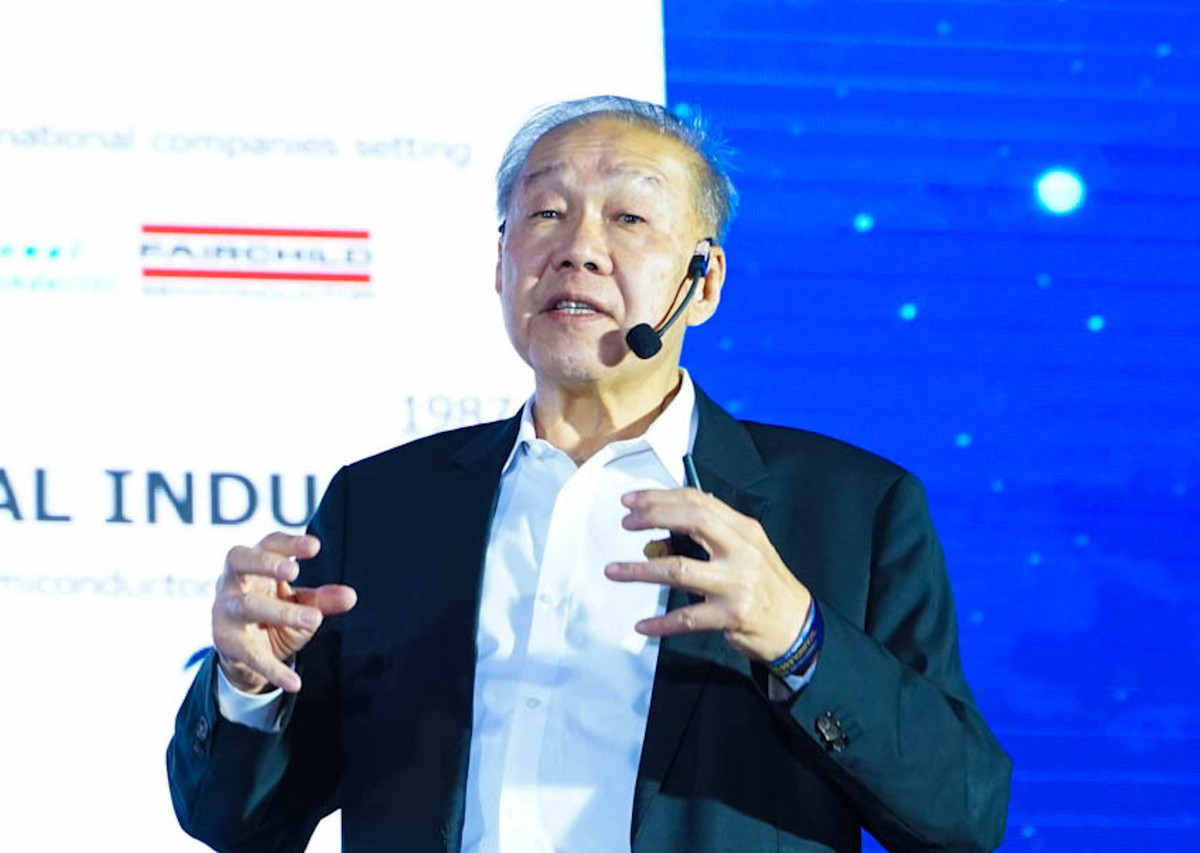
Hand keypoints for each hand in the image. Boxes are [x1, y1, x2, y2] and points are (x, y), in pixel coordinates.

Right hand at [213, 532, 357, 693]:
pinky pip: (250, 655)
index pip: (268, 543)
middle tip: (295, 570)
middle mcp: (234, 581)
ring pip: (245, 605)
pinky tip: (295, 682)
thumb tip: (350, 596)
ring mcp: (225, 610)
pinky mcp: (226, 643)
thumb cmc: (274, 614)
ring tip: (314, 620)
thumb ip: (323, 600)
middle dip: (265, 563)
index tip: (315, 547)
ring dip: (280, 612)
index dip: (289, 542)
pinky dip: (273, 669)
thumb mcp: (302, 606)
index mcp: (255, 564)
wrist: (244, 654)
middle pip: (239, 560)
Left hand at [605, 489, 811, 662]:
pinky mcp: (730, 617)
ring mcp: (735, 585)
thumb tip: (666, 520)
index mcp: (744, 530)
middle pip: (692, 522)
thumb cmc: (766, 584)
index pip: (700, 502)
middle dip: (653, 517)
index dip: (662, 498)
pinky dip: (661, 624)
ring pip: (679, 571)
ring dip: (640, 571)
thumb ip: (715, 532)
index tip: (632, 501)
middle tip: (624, 523)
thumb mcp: (749, 548)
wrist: (798, 626)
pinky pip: (687, 619)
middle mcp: (741, 552)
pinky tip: (642, 625)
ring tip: (613, 571)